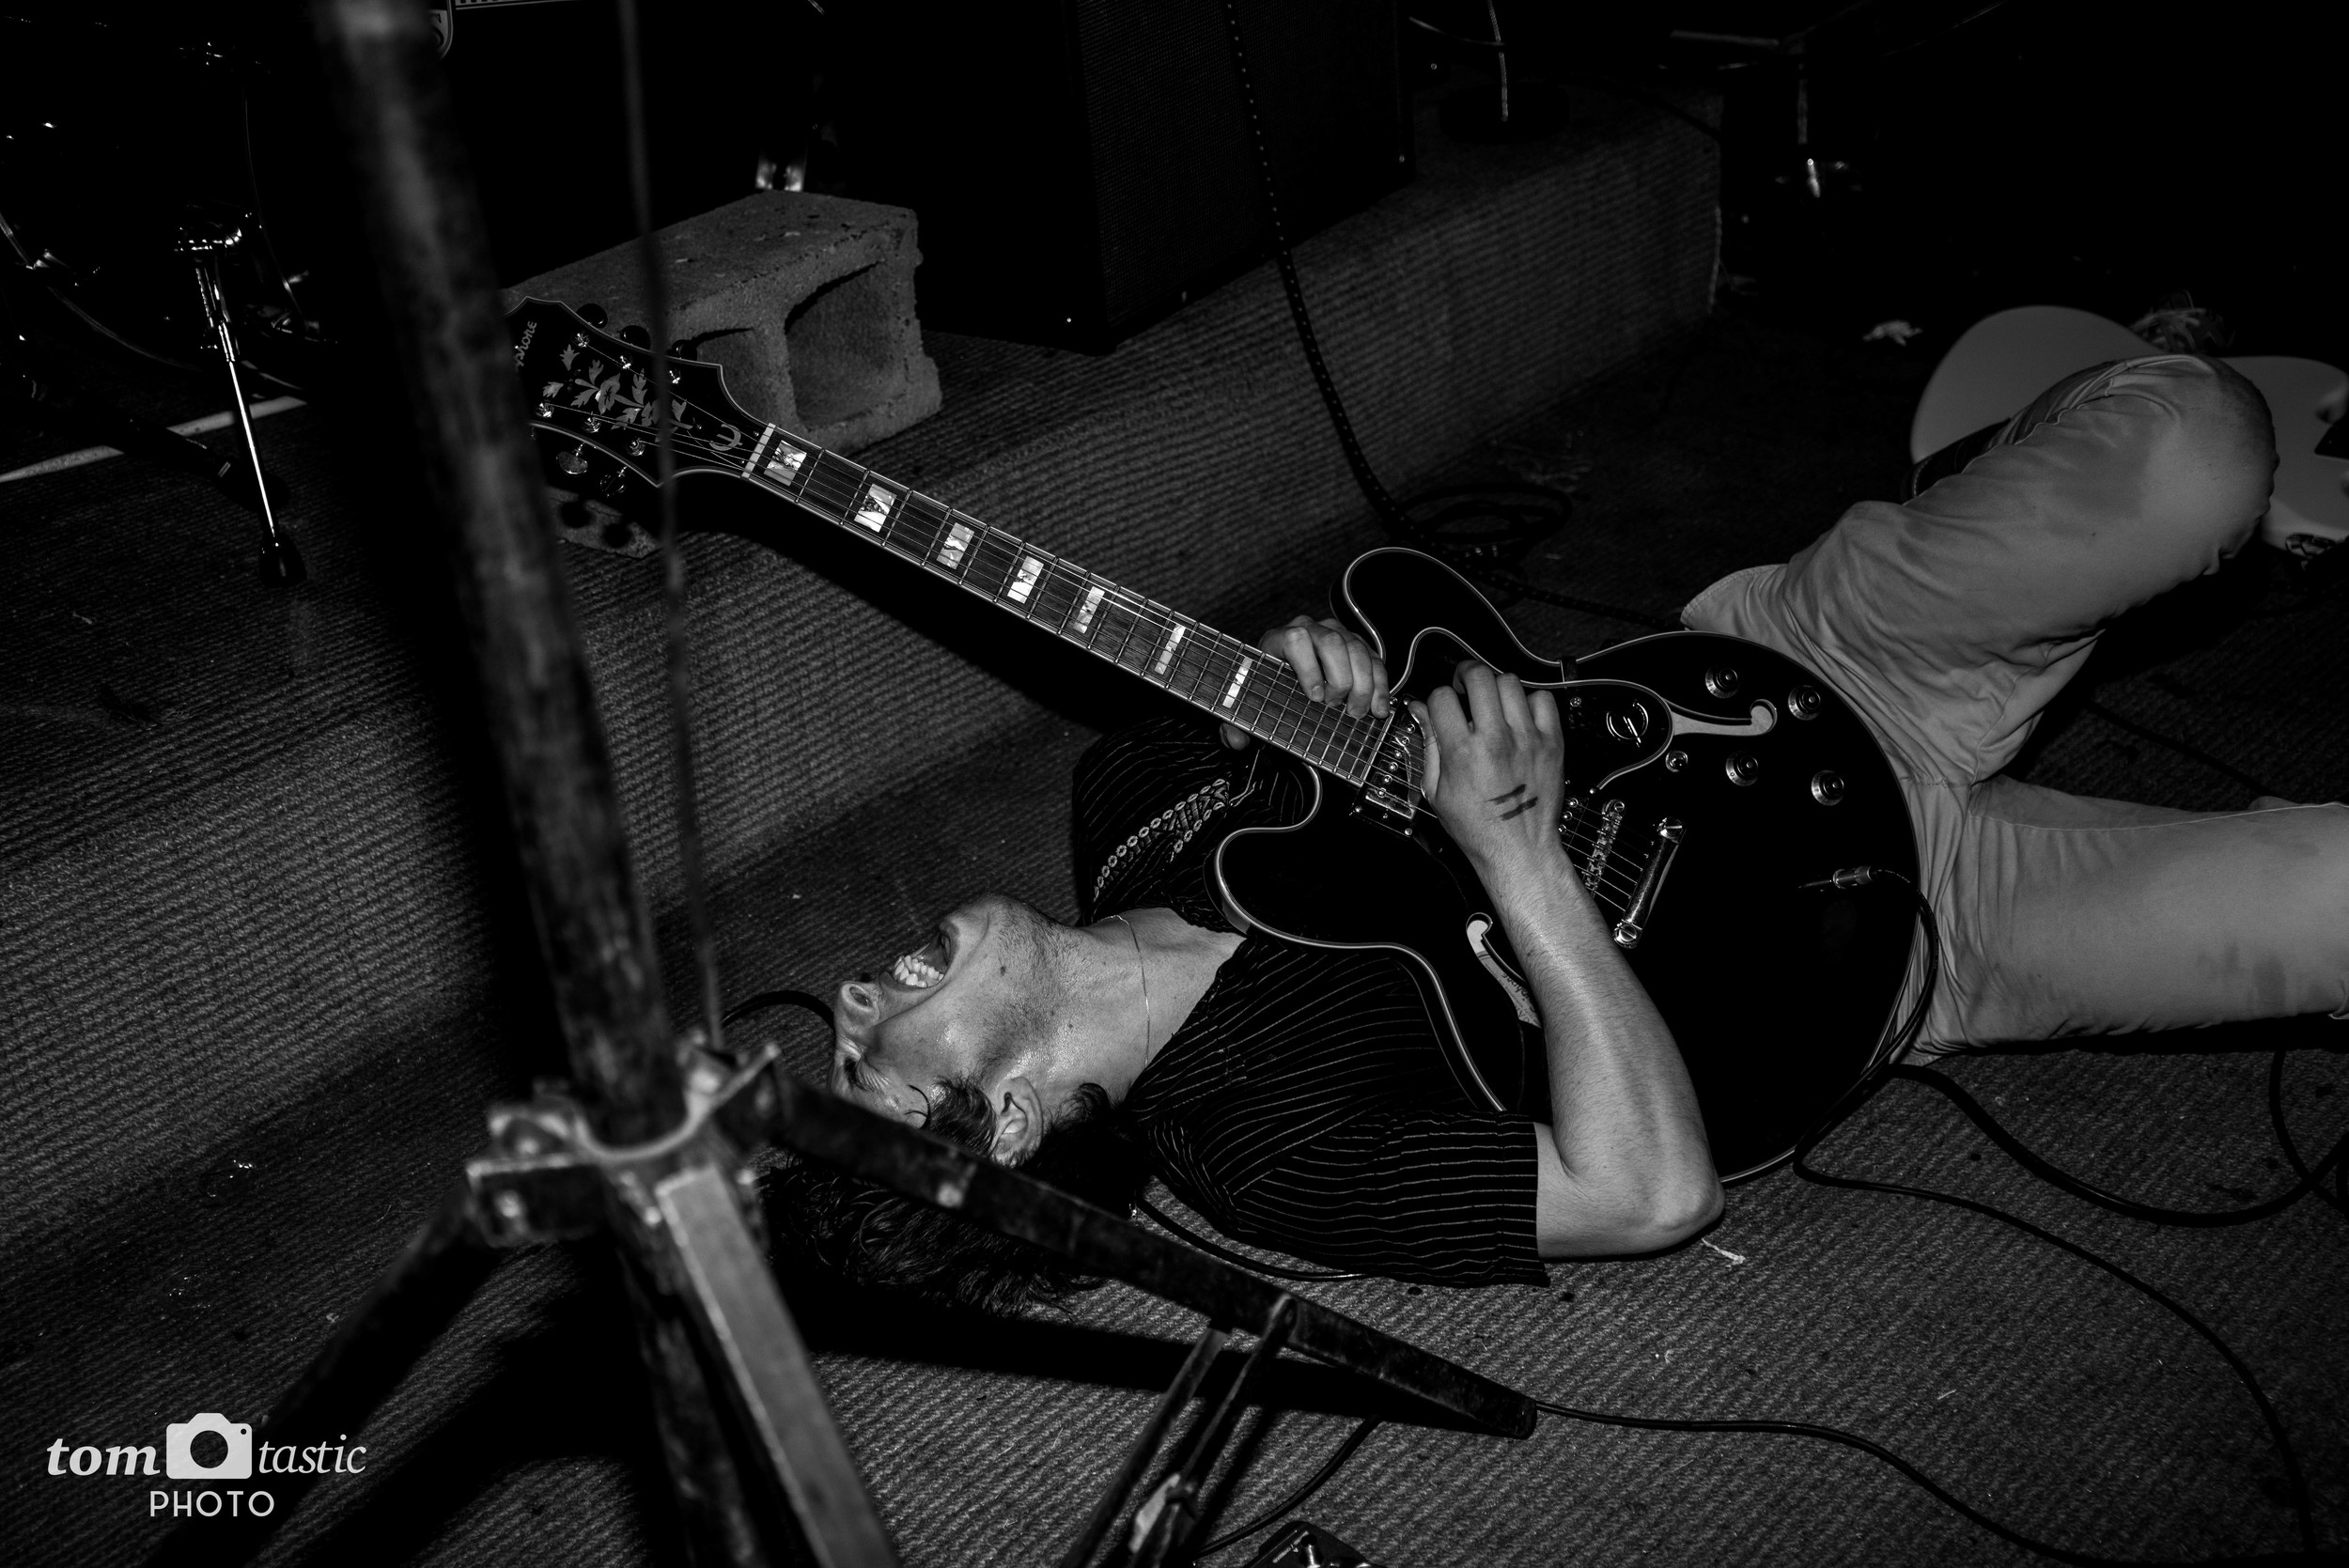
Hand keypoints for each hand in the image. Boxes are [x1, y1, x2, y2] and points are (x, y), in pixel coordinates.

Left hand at [1220, 614, 1390, 747]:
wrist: (1282, 675)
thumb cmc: (1266, 687)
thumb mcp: (1248, 702)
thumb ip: (1234, 721)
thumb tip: (1234, 740)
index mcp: (1279, 639)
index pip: (1295, 640)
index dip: (1308, 668)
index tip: (1315, 697)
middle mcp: (1309, 630)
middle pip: (1332, 642)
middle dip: (1340, 679)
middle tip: (1338, 710)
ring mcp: (1336, 634)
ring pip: (1357, 649)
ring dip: (1362, 685)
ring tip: (1357, 714)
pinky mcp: (1356, 646)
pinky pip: (1374, 659)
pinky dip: (1380, 686)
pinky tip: (1378, 708)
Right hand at [1414, 662, 1567, 885]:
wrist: (1520, 849)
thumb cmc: (1478, 828)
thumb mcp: (1437, 791)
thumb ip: (1429, 745)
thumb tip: (1421, 712)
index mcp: (1462, 752)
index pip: (1442, 697)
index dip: (1436, 698)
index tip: (1441, 706)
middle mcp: (1495, 740)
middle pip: (1479, 677)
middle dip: (1465, 674)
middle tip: (1464, 685)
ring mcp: (1526, 739)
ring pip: (1510, 682)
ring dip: (1496, 687)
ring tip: (1492, 703)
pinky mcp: (1551, 743)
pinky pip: (1543, 700)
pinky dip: (1530, 701)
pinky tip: (1520, 715)